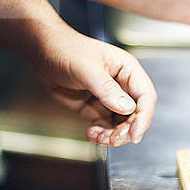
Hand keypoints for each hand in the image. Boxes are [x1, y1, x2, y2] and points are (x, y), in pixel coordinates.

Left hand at [34, 27, 156, 145]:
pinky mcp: (97, 108)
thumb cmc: (66, 50)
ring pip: (122, 124)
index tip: (134, 134)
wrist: (43, 52)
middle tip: (112, 139)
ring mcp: (110, 98)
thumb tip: (126, 108)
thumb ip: (107, 89)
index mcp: (127, 71)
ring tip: (99, 137)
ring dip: (113, 135)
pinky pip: (106, 126)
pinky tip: (91, 133)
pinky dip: (101, 134)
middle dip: (126, 130)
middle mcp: (122, 86)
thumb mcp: (87, 69)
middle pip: (136, 115)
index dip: (143, 117)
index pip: (145, 96)